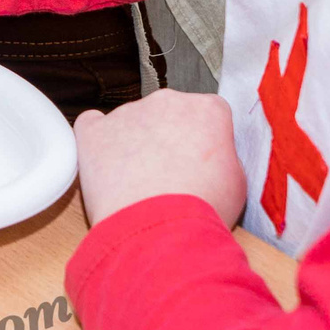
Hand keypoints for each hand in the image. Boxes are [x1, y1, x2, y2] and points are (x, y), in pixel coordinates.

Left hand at [73, 91, 245, 229]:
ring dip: (135, 145)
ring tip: (138, 187)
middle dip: (168, 139)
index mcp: (207, 110)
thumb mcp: (237, 184)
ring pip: (132, 122)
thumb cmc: (202, 210)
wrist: (161, 228)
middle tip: (169, 176)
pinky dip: (98, 143)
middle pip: (168, 113)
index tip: (200, 162)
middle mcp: (167, 101)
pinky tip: (105, 165)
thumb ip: (224, 158)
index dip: (204, 140)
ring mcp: (128, 113)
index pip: (208, 113)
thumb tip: (213, 158)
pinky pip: (93, 126)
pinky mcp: (94, 131)